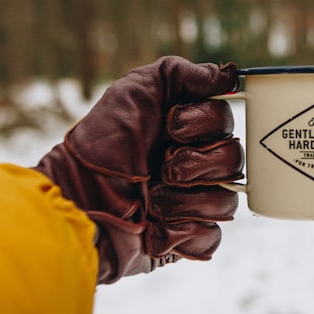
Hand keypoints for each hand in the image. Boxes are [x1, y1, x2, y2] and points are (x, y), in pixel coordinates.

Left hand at [35, 57, 242, 282]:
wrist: (79, 200)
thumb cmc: (102, 144)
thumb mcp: (136, 91)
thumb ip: (183, 74)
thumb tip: (230, 76)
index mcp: (187, 130)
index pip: (226, 122)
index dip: (204, 124)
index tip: (170, 126)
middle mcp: (194, 165)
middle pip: (234, 161)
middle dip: (196, 163)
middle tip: (163, 166)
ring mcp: (192, 204)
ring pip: (226, 203)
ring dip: (187, 200)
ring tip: (153, 199)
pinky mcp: (184, 240)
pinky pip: (210, 238)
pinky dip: (183, 231)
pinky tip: (156, 226)